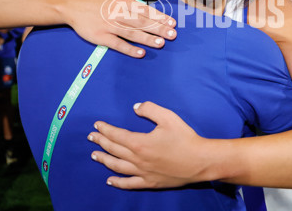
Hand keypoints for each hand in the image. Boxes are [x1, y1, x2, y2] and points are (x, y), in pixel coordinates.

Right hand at [62, 0, 176, 57]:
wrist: (74, 6)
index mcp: (123, 2)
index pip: (145, 11)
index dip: (160, 17)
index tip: (172, 23)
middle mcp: (118, 14)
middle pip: (141, 23)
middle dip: (158, 29)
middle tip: (173, 35)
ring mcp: (109, 26)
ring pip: (131, 34)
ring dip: (147, 39)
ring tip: (161, 43)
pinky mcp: (101, 37)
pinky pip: (117, 44)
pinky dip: (129, 49)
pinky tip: (140, 53)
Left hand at [87, 101, 207, 188]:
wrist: (200, 161)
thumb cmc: (185, 138)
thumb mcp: (168, 117)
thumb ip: (150, 109)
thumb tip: (135, 107)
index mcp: (140, 143)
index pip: (116, 135)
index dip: (105, 129)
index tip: (97, 125)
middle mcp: (137, 159)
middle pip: (113, 150)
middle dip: (101, 142)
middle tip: (91, 137)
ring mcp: (142, 172)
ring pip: (117, 166)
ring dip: (104, 160)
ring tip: (94, 155)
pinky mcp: (150, 182)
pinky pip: (129, 184)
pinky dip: (117, 182)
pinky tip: (110, 180)